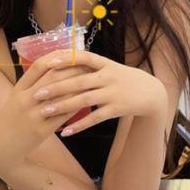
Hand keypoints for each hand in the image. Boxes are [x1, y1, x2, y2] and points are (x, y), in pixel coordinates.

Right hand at [0, 50, 94, 167]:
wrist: (2, 144)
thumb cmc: (13, 117)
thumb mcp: (17, 96)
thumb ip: (32, 83)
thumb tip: (55, 65)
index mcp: (19, 88)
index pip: (38, 66)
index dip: (57, 58)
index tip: (71, 54)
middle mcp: (25, 99)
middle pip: (52, 78)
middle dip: (72, 70)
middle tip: (88, 65)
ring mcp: (32, 115)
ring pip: (60, 96)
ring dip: (77, 87)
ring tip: (91, 81)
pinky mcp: (40, 131)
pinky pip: (62, 116)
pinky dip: (75, 107)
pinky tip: (85, 102)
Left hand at [31, 49, 167, 135]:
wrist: (151, 93)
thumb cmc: (123, 78)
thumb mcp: (109, 67)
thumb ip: (89, 65)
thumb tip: (61, 58)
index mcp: (105, 64)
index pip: (83, 57)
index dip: (66, 59)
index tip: (47, 63)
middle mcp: (108, 76)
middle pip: (79, 81)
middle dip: (56, 87)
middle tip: (37, 94)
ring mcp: (113, 93)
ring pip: (84, 100)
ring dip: (63, 107)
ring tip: (45, 112)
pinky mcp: (117, 109)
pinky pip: (95, 118)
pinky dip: (79, 125)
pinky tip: (65, 131)